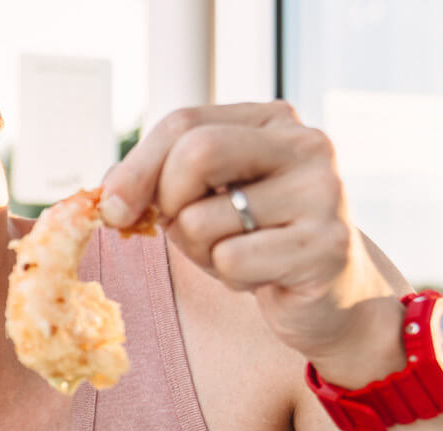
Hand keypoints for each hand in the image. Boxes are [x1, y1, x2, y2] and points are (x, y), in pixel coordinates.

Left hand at [100, 101, 405, 385]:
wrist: (332, 298)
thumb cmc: (257, 240)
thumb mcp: (207, 198)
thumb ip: (161, 181)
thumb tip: (110, 196)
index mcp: (272, 120)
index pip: (183, 122)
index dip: (137, 165)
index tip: (115, 207)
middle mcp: (306, 146)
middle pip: (196, 153)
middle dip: (168, 202)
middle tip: (181, 230)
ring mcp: (323, 193)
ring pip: (203, 219)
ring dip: (200, 252)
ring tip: (237, 254)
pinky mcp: (324, 246)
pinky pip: (231, 261)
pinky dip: (231, 279)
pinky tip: (262, 276)